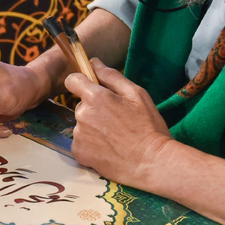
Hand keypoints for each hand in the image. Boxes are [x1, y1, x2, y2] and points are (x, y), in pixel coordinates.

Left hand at [64, 58, 173, 187]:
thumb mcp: (137, 94)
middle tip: (116, 119)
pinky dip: (90, 143)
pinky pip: (80, 141)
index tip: (91, 88)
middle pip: (81, 104)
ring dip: (92, 126)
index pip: (73, 80)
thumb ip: (111, 76)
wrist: (151, 163)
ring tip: (115, 136)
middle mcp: (82, 115)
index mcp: (96, 97)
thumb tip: (93, 62)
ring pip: (81, 123)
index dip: (81, 82)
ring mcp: (78, 135)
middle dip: (94, 108)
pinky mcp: (78, 152)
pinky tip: (108, 147)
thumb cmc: (148, 126)